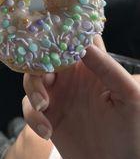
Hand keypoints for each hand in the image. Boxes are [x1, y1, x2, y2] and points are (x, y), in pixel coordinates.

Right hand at [23, 37, 139, 158]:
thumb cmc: (131, 130)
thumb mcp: (129, 96)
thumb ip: (109, 68)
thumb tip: (84, 45)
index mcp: (91, 65)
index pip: (74, 39)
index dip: (61, 30)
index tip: (49, 28)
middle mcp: (71, 75)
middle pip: (44, 55)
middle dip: (37, 61)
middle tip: (44, 76)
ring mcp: (57, 94)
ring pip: (31, 77)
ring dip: (33, 89)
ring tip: (44, 107)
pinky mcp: (46, 115)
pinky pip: (28, 107)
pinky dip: (33, 117)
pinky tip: (47, 131)